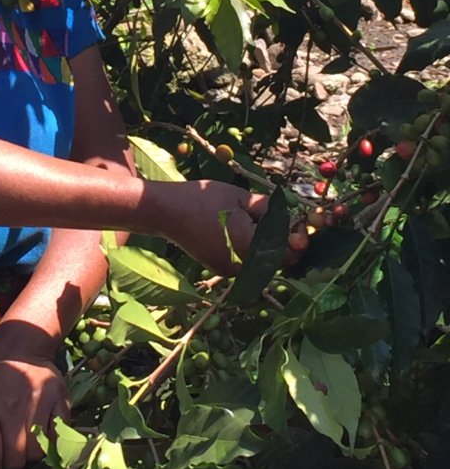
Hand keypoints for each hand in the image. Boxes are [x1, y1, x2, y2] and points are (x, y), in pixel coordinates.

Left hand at [0, 355, 69, 468]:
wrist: (19, 349)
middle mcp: (13, 404)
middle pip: (16, 458)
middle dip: (10, 461)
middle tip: (8, 451)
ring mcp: (39, 401)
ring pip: (37, 451)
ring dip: (30, 453)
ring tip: (23, 440)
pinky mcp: (60, 398)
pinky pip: (58, 437)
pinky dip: (50, 441)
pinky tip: (40, 432)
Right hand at [152, 180, 302, 274]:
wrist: (168, 212)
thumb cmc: (204, 200)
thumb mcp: (241, 197)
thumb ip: (270, 211)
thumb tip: (293, 220)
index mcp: (248, 247)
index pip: (288, 254)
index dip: (298, 240)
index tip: (300, 223)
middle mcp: (241, 266)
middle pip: (277, 261)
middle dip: (284, 242)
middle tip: (284, 220)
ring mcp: (230, 271)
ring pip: (262, 262)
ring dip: (268, 246)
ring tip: (259, 221)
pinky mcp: (221, 269)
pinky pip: (247, 263)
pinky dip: (252, 250)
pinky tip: (243, 230)